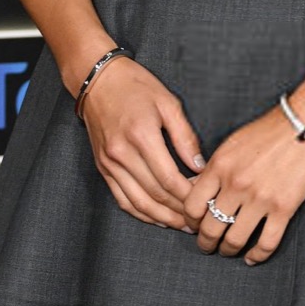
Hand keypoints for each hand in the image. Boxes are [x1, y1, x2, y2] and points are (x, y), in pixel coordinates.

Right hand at [81, 57, 204, 231]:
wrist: (97, 80)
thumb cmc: (136, 86)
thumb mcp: (168, 102)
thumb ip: (185, 136)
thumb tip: (199, 166)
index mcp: (142, 135)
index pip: (170, 179)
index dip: (190, 196)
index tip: (207, 202)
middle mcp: (122, 153)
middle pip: (156, 195)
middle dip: (180, 212)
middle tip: (201, 220)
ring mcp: (109, 163)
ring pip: (138, 203)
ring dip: (162, 219)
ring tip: (183, 225)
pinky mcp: (102, 167)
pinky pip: (121, 199)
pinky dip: (141, 213)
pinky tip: (157, 218)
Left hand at [182, 103, 304, 264]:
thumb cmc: (268, 130)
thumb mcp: (232, 144)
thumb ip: (214, 168)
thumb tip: (197, 190)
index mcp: (220, 166)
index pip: (192, 205)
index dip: (189, 221)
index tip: (193, 226)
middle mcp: (236, 184)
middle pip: (210, 227)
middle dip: (205, 242)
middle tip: (207, 245)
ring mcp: (260, 198)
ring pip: (234, 240)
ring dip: (228, 251)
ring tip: (227, 251)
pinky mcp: (284, 208)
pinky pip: (266, 243)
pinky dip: (257, 256)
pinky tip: (252, 258)